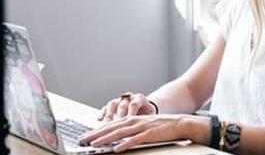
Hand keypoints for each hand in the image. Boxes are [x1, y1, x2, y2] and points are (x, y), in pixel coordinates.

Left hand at [79, 114, 206, 152]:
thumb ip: (129, 130)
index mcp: (131, 119)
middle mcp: (134, 121)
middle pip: (111, 128)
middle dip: (96, 134)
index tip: (85, 136)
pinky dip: (125, 144)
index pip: (110, 125)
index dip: (96, 130)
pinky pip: (135, 140)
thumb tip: (115, 139)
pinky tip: (117, 148)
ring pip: (120, 133)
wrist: (179, 123)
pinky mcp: (149, 134)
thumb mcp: (142, 125)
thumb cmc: (160, 126)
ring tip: (94, 144)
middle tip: (83, 140)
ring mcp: (141, 127)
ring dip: (106, 139)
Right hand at [97, 93, 156, 120]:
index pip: (134, 104)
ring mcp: (119, 100)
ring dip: (110, 113)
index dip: (131, 113)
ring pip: (113, 103)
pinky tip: (100, 120)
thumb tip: (142, 127)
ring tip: (108, 121)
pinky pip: (106, 107)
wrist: (146, 108)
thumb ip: (145, 119)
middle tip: (118, 124)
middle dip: (120, 115)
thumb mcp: (150, 115)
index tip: (130, 121)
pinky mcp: (112, 105)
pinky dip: (103, 113)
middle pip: (123, 104)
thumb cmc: (148, 113)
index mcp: (139, 98)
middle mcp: (128, 98)